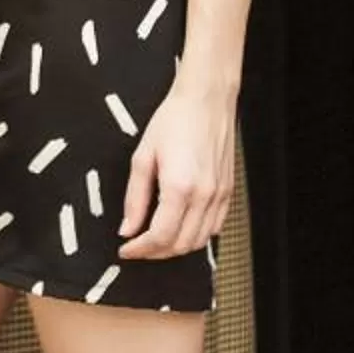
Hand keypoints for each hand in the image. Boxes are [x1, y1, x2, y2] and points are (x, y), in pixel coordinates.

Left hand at [118, 80, 236, 261]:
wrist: (206, 100)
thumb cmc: (174, 120)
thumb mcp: (143, 156)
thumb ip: (134, 198)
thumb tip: (127, 229)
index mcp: (179, 187)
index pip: (160, 237)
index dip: (140, 249)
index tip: (126, 249)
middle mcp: (204, 196)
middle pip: (180, 245)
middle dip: (155, 252)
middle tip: (137, 246)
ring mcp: (219, 195)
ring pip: (199, 241)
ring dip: (176, 247)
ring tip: (156, 239)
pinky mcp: (227, 192)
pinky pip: (214, 228)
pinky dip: (196, 236)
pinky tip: (181, 227)